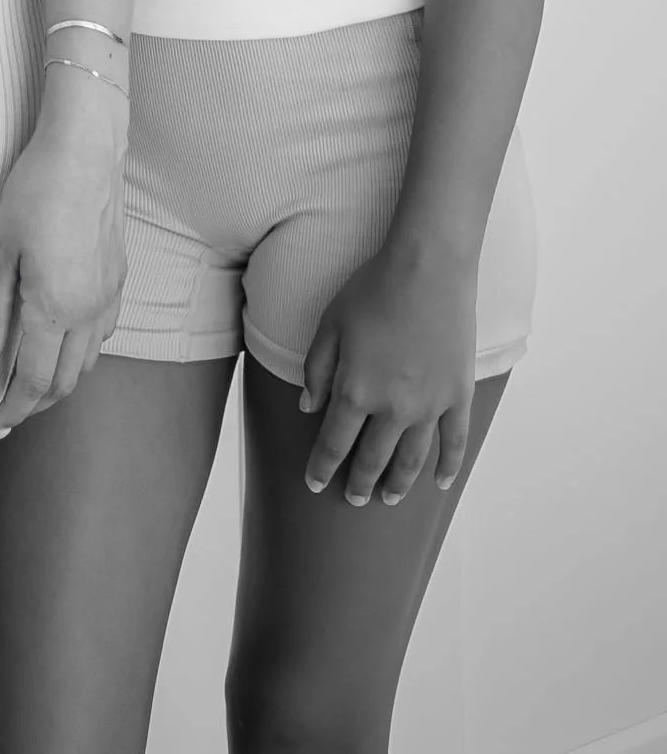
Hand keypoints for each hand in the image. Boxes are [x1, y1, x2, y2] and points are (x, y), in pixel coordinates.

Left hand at [0, 78, 125, 433]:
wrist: (85, 150)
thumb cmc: (34, 192)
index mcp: (54, 308)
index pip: (33, 381)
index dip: (12, 407)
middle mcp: (88, 312)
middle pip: (64, 381)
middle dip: (34, 403)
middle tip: (6, 410)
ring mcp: (109, 296)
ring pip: (87, 362)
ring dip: (59, 381)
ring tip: (29, 381)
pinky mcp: (119, 279)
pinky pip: (102, 334)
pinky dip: (81, 353)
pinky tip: (61, 342)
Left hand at [300, 239, 478, 505]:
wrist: (426, 269)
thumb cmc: (372, 290)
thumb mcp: (330, 325)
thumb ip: (317, 370)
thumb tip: (308, 408)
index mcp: (356, 391)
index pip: (334, 443)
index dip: (322, 467)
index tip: (314, 484)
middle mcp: (393, 408)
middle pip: (373, 458)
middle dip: (359, 483)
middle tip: (352, 499)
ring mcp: (430, 406)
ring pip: (413, 459)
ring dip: (398, 483)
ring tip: (387, 498)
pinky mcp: (458, 396)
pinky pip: (454, 442)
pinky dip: (448, 467)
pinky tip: (439, 483)